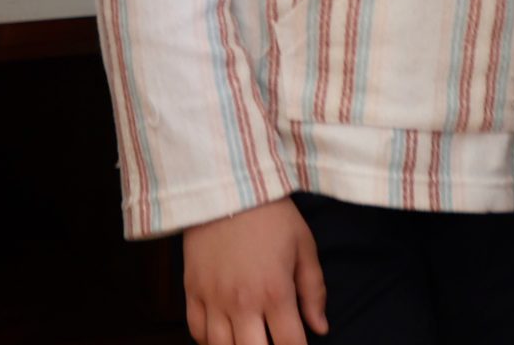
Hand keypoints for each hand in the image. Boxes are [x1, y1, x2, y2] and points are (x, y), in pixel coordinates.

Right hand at [182, 198, 327, 344]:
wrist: (226, 184)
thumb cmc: (270, 213)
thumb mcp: (303, 246)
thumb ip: (314, 291)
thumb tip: (321, 328)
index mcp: (275, 292)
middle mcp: (242, 302)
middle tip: (272, 341)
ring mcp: (213, 297)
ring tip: (248, 340)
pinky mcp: (192, 288)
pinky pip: (196, 330)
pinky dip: (208, 341)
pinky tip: (223, 336)